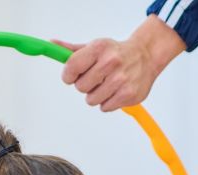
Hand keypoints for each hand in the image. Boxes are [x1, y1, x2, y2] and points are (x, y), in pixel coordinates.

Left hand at [55, 16, 185, 111]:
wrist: (145, 56)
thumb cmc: (115, 53)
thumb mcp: (94, 46)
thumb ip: (71, 50)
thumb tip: (52, 43)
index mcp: (99, 48)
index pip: (71, 67)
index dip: (68, 75)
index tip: (72, 76)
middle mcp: (111, 62)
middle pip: (80, 87)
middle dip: (84, 85)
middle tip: (95, 78)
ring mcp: (121, 79)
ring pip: (91, 100)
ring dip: (96, 95)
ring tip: (106, 84)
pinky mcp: (129, 95)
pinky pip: (105, 107)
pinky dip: (107, 102)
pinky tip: (115, 90)